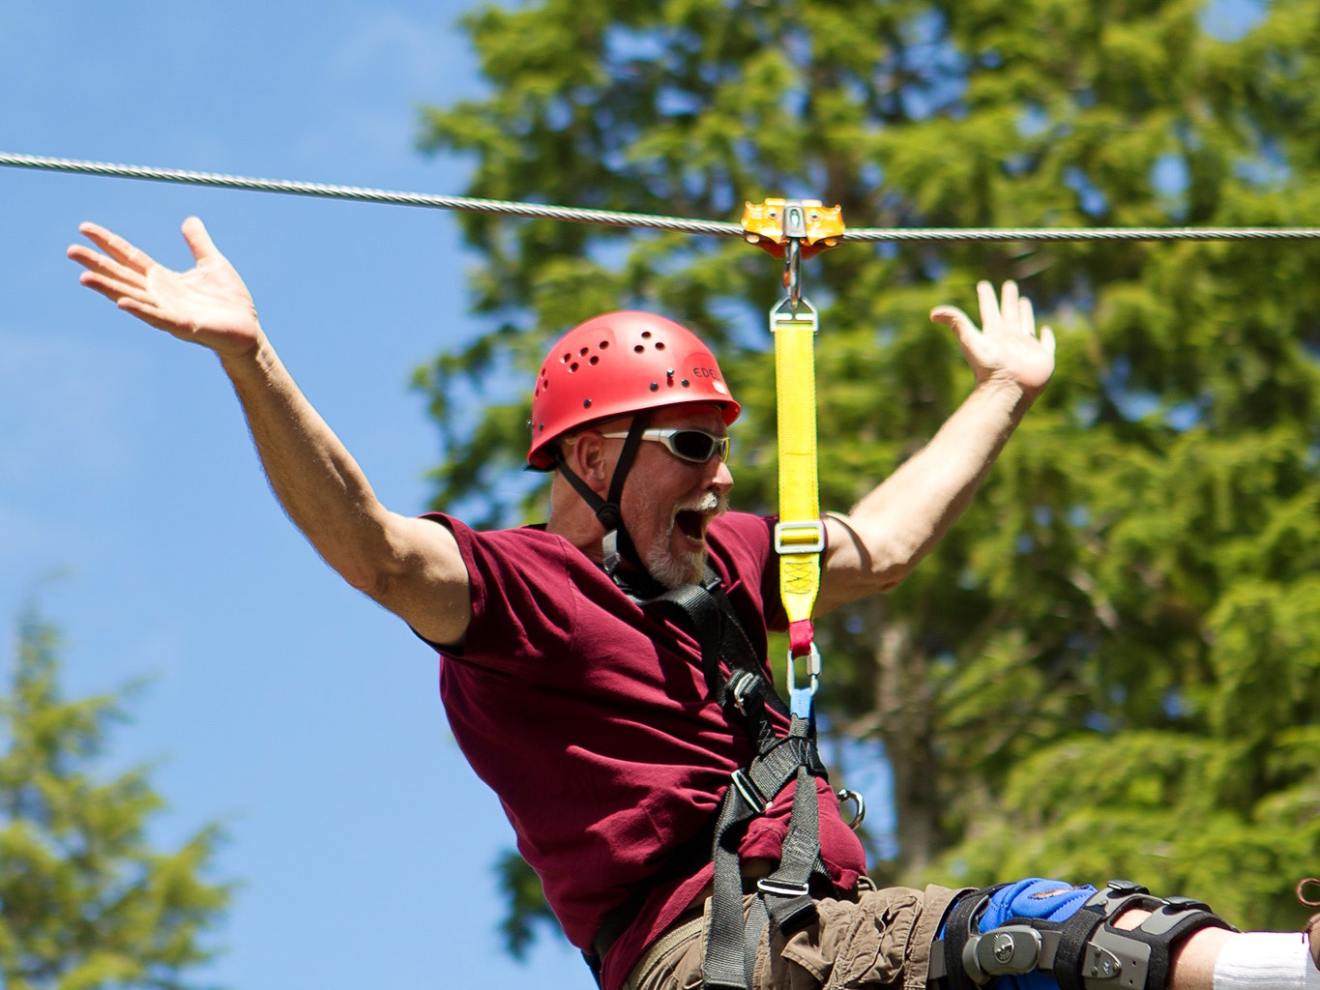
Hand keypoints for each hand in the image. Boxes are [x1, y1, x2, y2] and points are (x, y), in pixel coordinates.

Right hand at [68, 218, 261, 357]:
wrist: (248, 332)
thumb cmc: (229, 302)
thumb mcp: (213, 263)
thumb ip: (198, 243)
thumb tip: (189, 219)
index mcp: (164, 280)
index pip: (130, 257)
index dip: (108, 243)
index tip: (84, 227)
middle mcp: (160, 295)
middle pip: (123, 276)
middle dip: (97, 264)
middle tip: (70, 250)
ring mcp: (169, 312)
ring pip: (132, 297)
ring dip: (109, 288)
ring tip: (84, 278)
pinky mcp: (184, 326)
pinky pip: (158, 317)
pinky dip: (140, 309)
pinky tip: (122, 302)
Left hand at [930, 280, 1055, 394]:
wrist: (1007, 390)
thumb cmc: (989, 367)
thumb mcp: (970, 340)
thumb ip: (956, 323)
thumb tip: (932, 313)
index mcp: (993, 333)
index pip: (989, 310)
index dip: (986, 297)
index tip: (983, 284)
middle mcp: (1009, 337)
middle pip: (1009, 313)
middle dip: (1008, 299)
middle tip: (1009, 284)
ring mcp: (1026, 347)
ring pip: (1026, 324)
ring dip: (1025, 313)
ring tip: (1023, 301)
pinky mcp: (1042, 356)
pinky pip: (1045, 344)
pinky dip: (1046, 337)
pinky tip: (1045, 330)